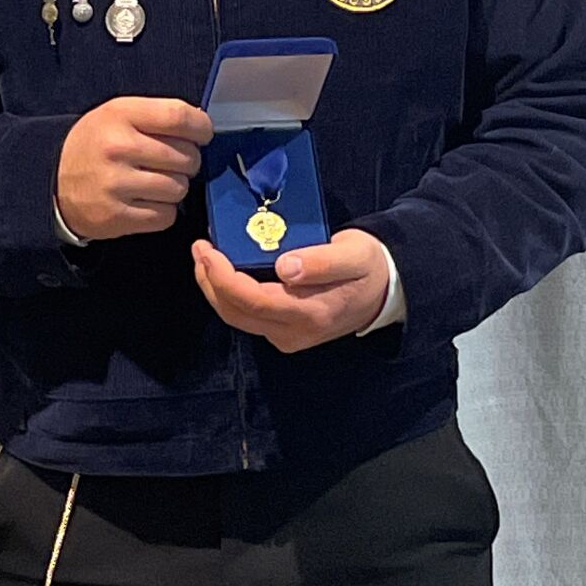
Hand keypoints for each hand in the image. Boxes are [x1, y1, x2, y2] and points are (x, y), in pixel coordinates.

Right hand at [56, 96, 213, 239]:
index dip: (201, 128)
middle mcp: (118, 147)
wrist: (52, 180)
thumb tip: (201, 126)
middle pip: (186, 156)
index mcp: (120, 114)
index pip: (179, 116)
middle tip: (172, 163)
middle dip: (188, 161)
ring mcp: (116, 184)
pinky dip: (163, 211)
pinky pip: (166, 215)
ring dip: (175, 187)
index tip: (202, 135)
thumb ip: (157, 115)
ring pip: (179, 188)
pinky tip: (147, 201)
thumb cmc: (96, 144)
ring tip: (156, 182)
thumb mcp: (118, 114)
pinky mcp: (116, 216)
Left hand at [191, 229, 389, 352]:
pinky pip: (247, 316)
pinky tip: (223, 271)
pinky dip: (228, 293)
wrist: (384, 292)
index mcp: (311, 313)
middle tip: (200, 248)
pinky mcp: (284, 332)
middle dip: (210, 281)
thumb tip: (284, 267)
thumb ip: (322, 262)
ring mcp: (287, 336)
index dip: (223, 277)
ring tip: (205, 257)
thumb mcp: (354, 255)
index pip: (253, 300)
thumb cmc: (368, 267)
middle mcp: (294, 332)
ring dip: (214, 288)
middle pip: (236, 313)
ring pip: (237, 318)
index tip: (208, 250)